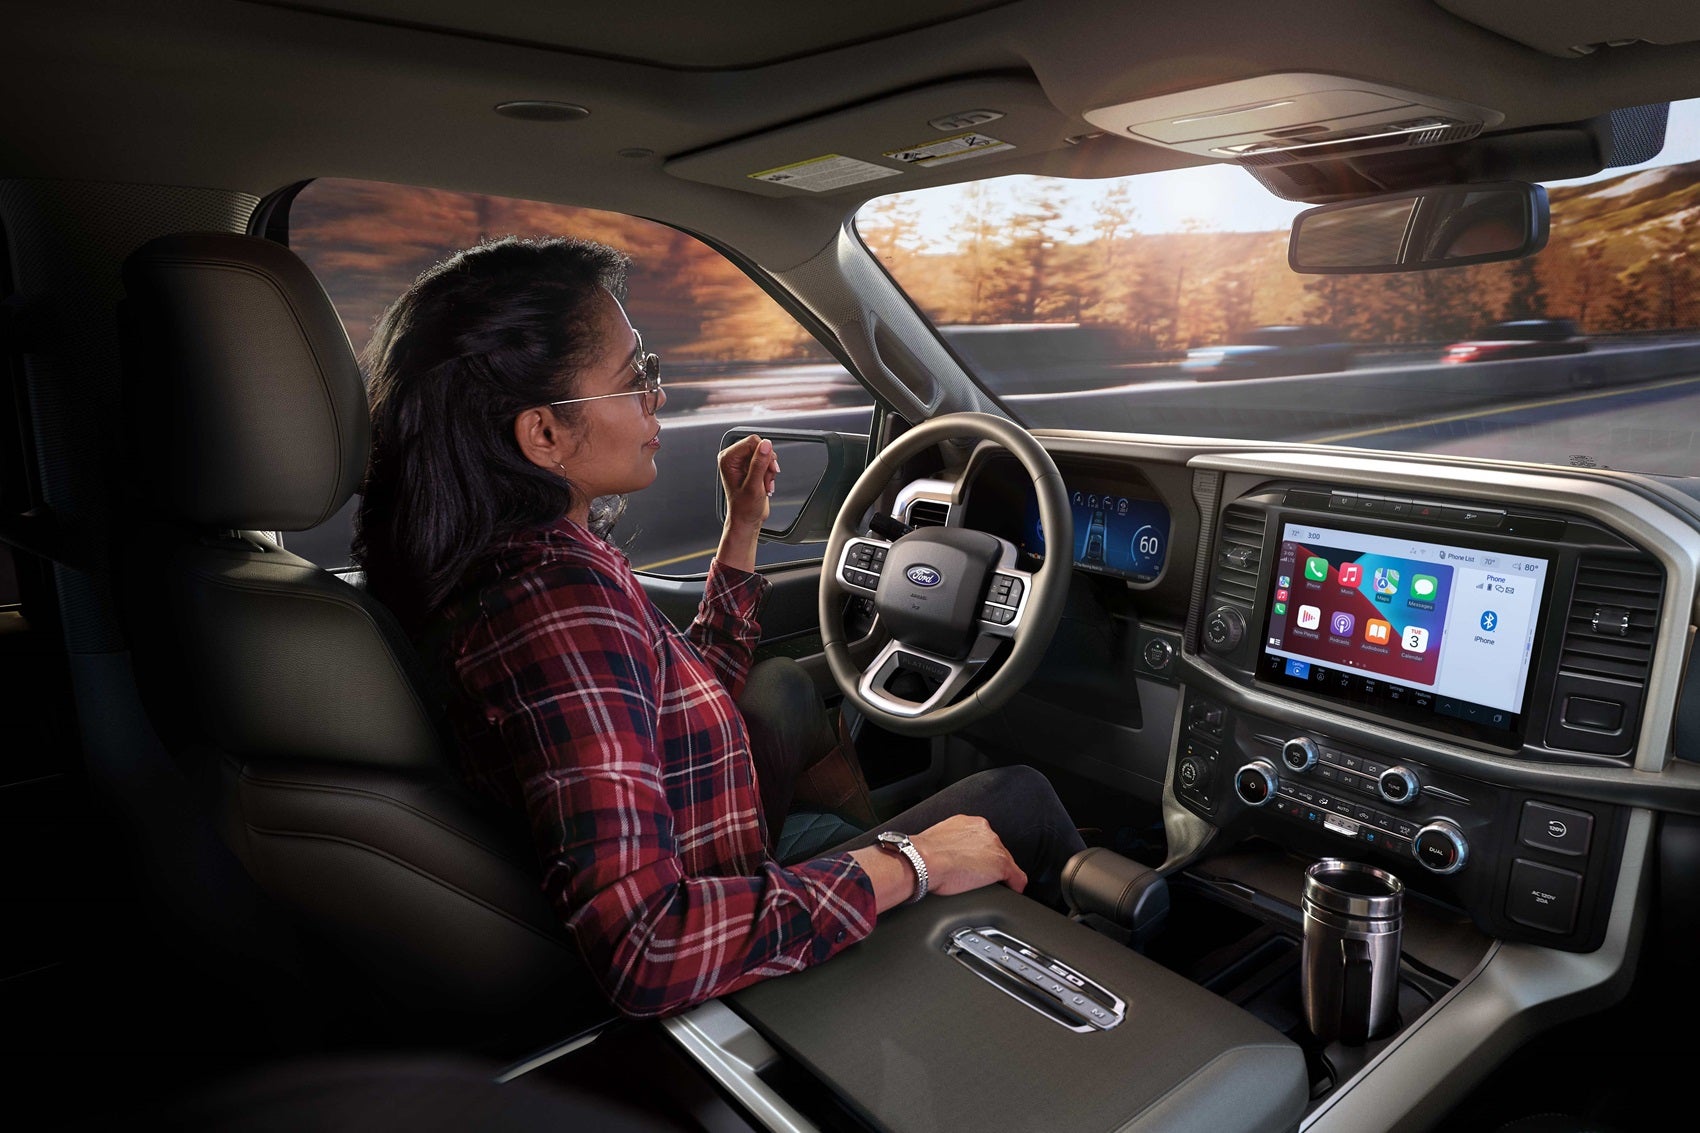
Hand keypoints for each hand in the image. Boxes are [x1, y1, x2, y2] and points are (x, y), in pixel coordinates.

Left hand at [718, 433, 779, 530]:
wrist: (746, 520)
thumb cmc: (744, 508)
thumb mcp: (753, 486)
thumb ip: (759, 463)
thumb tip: (766, 445)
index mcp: (728, 459)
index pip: (753, 441)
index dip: (764, 454)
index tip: (767, 470)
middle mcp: (733, 458)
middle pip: (760, 446)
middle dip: (767, 463)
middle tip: (765, 479)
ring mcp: (742, 462)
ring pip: (765, 454)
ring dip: (769, 470)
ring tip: (764, 484)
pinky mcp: (750, 467)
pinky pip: (766, 461)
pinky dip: (769, 473)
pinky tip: (765, 484)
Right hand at [909, 814, 1025, 896]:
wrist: (922, 862)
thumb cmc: (922, 856)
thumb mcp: (937, 841)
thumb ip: (949, 844)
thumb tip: (944, 856)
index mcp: (969, 823)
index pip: (983, 840)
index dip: (979, 855)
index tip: (972, 864)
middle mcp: (985, 831)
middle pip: (996, 851)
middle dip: (988, 864)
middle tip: (975, 877)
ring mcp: (994, 848)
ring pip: (1006, 863)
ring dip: (998, 875)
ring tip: (984, 886)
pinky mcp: (1001, 866)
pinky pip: (1017, 878)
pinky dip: (1014, 887)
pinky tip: (1008, 892)